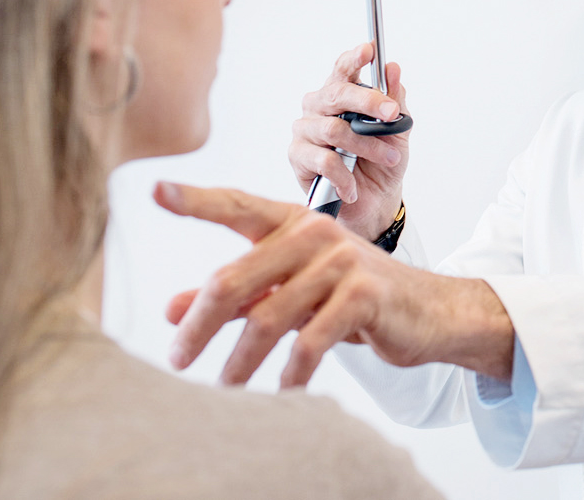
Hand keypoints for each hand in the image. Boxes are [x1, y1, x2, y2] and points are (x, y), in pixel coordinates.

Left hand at [156, 182, 514, 387]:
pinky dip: (291, 373)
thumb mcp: (291, 292)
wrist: (428, 310)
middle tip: (176, 359)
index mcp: (293, 222)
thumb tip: (170, 311)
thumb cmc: (354, 297)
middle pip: (235, 277)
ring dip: (240, 361)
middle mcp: (314, 233)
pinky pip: (311, 341)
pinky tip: (282, 392)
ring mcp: (340, 262)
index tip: (154, 192)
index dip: (195, 200)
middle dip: (200, 323)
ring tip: (224, 389)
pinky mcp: (363, 295)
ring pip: (268, 316)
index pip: (237, 206)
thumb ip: (237, 296)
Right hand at [288, 43, 408, 240]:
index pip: (343, 70)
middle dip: (368, 101)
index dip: (354, 58)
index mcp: (341, 95)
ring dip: (367, 146)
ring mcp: (306, 131)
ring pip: (334, 129)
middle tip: (392, 113)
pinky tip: (354, 187)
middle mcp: (319, 107)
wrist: (374, 203)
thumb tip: (393, 68)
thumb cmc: (382, 163)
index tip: (369, 49)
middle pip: (337, 93)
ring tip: (389, 159)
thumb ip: (395, 100)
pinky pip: (323, 160)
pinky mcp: (298, 157)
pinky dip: (345, 175)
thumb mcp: (398, 132)